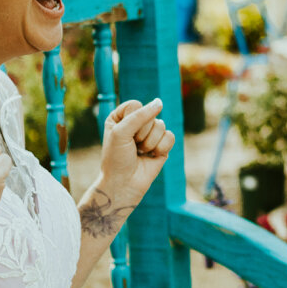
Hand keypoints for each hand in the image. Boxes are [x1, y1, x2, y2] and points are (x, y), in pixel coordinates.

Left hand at [80, 99, 172, 235]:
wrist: (123, 185)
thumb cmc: (116, 158)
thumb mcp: (121, 132)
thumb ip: (140, 115)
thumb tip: (159, 102)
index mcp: (121, 117)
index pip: (135, 105)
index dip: (132, 120)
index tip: (122, 136)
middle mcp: (136, 123)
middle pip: (150, 115)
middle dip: (142, 133)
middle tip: (132, 147)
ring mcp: (150, 134)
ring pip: (161, 126)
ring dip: (150, 143)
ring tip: (140, 153)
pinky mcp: (162, 146)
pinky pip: (170, 137)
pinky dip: (161, 148)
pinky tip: (152, 156)